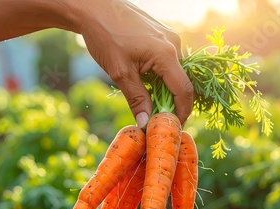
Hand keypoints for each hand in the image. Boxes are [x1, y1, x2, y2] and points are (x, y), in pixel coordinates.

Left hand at [76, 0, 193, 126]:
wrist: (94, 8)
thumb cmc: (105, 36)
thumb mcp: (120, 72)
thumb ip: (137, 99)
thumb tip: (146, 124)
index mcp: (166, 54)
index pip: (184, 90)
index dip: (182, 112)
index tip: (172, 126)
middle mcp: (174, 44)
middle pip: (181, 82)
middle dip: (172, 102)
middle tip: (156, 117)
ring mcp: (170, 37)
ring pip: (174, 72)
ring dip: (164, 89)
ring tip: (147, 99)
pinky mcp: (163, 35)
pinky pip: (168, 61)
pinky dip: (161, 76)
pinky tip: (145, 80)